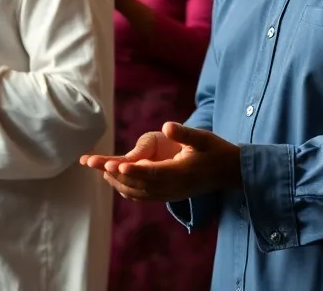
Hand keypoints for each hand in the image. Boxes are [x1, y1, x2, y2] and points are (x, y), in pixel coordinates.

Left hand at [81, 122, 239, 201]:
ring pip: (139, 192)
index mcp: (181, 173)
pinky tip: (117, 179)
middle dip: (116, 174)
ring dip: (119, 182)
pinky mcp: (169, 195)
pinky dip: (128, 188)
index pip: (153, 174)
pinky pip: (143, 195)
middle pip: (140, 185)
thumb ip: (185, 134)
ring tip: (100, 169)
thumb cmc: (216, 151)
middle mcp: (173, 187)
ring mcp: (170, 194)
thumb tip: (167, 127)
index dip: (134, 170)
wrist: (229, 172)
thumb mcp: (204, 138)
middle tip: (94, 163)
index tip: (117, 164)